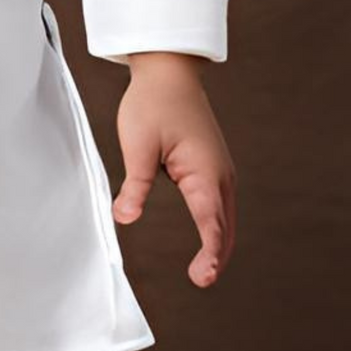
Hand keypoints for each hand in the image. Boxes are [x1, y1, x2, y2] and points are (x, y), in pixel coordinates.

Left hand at [111, 55, 234, 287]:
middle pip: (225, 227)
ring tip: (204, 269)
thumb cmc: (152, 103)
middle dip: (216, 256)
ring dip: (218, 242)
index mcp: (205, 172)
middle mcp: (220, 174)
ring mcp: (220, 169)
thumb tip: (124, 217)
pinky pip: (219, 203)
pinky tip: (208, 237)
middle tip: (200, 281)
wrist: (169, 70)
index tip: (201, 278)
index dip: (209, 255)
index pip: (212, 224)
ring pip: (225, 216)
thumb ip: (135, 185)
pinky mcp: (213, 165)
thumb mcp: (138, 144)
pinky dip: (216, 225)